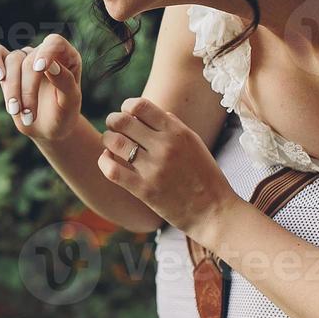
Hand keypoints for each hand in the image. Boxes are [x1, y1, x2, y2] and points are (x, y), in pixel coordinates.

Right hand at [0, 33, 82, 141]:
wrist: (49, 129)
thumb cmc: (64, 114)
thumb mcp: (70, 103)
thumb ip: (65, 82)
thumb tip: (51, 65)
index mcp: (66, 57)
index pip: (54, 42)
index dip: (46, 52)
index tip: (40, 69)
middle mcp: (45, 53)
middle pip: (29, 59)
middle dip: (27, 88)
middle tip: (29, 115)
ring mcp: (26, 58)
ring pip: (12, 61)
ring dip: (12, 89)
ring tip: (16, 111)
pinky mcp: (8, 68)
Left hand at [99, 96, 237, 236]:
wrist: (214, 211)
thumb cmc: (205, 176)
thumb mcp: (195, 144)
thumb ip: (174, 125)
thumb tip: (156, 112)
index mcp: (177, 132)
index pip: (140, 105)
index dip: (126, 106)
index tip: (127, 113)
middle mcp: (164, 147)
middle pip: (122, 121)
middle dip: (113, 120)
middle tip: (113, 127)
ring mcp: (153, 169)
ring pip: (113, 142)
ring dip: (107, 139)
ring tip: (111, 143)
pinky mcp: (144, 190)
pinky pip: (112, 169)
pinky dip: (104, 160)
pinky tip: (108, 159)